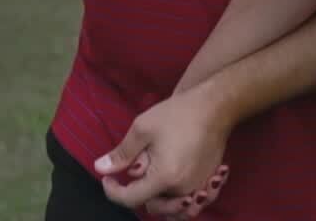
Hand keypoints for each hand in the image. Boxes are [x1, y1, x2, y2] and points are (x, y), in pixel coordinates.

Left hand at [95, 85, 233, 217]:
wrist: (215, 105)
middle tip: (135, 172)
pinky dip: (182, 202)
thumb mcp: (143, 129)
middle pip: (153, 207)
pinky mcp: (209, 180)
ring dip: (161, 203)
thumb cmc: (179, 114)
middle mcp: (183, 188)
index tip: (107, 179)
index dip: (113, 191)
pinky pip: (193, 203)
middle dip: (137, 194)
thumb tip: (100, 168)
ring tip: (153, 184)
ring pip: (174, 210)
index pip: (131, 199)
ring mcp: (199, 186)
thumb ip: (121, 153)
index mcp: (164, 177)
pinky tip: (177, 190)